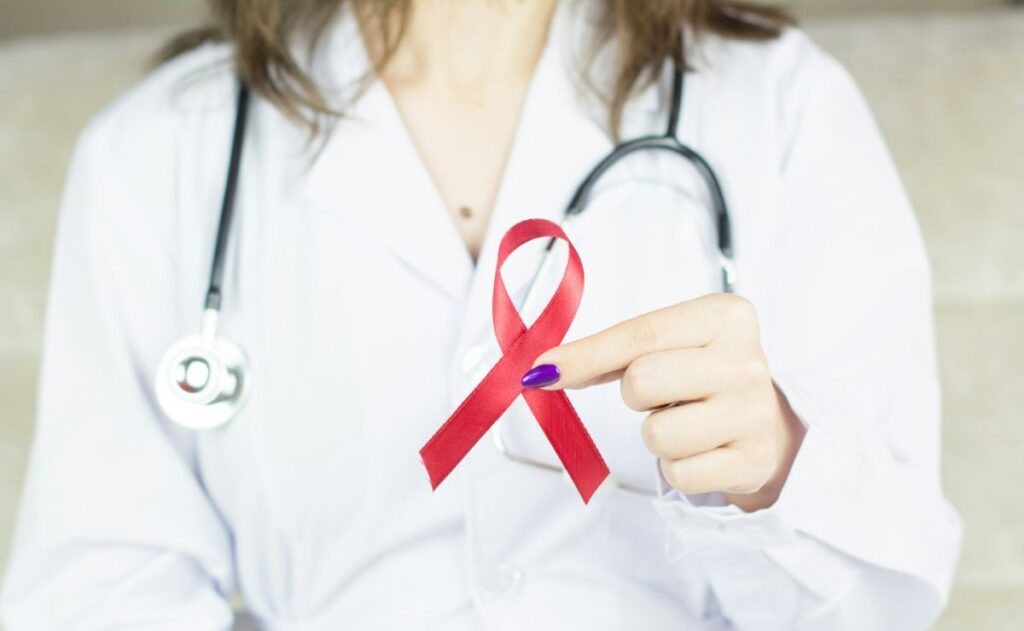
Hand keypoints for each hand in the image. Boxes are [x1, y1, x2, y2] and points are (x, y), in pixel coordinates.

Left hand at [521, 294, 804, 511]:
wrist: (766, 419)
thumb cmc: (701, 373)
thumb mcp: (670, 343)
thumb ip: (609, 351)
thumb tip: (542, 371)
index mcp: (725, 316)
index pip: (641, 335)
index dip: (586, 355)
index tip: (543, 371)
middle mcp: (746, 361)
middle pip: (642, 382)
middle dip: (635, 394)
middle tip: (661, 394)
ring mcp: (754, 414)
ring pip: (657, 434)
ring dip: (656, 434)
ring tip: (685, 420)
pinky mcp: (753, 462)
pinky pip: (678, 473)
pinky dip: (676, 467)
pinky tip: (700, 448)